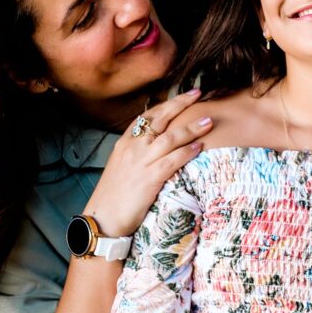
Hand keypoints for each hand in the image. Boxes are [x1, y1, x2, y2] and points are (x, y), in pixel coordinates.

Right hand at [82, 89, 211, 236]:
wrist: (103, 218)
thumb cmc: (114, 195)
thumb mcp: (121, 165)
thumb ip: (136, 152)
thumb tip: (156, 144)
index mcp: (125, 142)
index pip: (147, 115)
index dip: (167, 104)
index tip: (183, 96)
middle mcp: (133, 147)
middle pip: (161, 118)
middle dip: (181, 103)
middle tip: (198, 94)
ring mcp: (141, 161)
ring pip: (171, 137)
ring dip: (192, 128)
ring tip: (208, 121)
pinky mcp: (150, 178)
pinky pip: (173, 160)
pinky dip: (188, 152)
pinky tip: (200, 147)